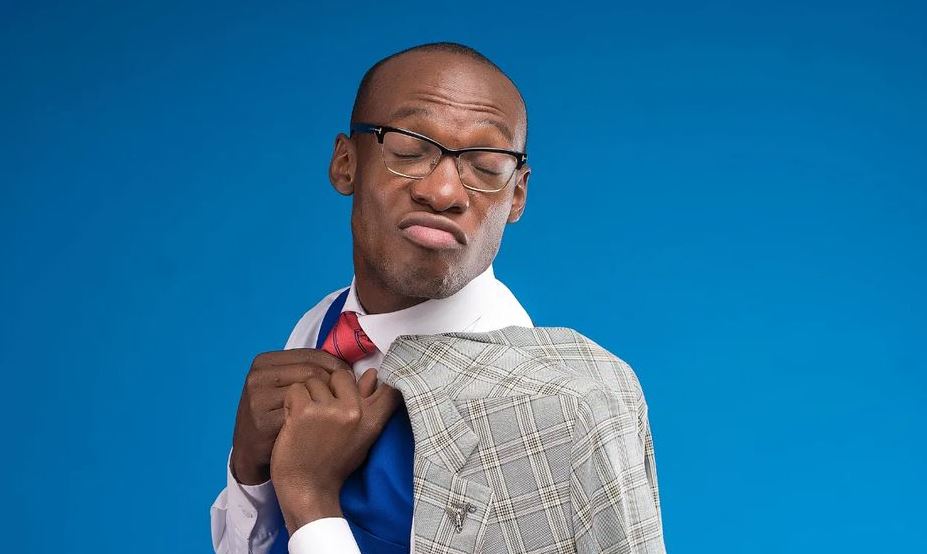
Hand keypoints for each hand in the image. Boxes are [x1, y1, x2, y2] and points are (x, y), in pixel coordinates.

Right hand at [230, 349, 352, 484]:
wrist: (252, 453)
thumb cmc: (279, 416)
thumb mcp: (293, 390)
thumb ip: (325, 377)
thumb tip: (373, 374)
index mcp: (264, 362)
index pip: (310, 355)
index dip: (335, 366)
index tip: (350, 378)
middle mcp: (257, 377)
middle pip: (312, 372)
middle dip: (335, 385)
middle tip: (346, 400)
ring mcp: (257, 400)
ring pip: (309, 392)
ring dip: (327, 404)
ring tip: (334, 415)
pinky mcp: (262, 423)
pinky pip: (301, 416)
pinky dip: (314, 421)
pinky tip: (320, 429)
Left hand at [270, 368, 400, 533]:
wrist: (307, 487)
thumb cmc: (334, 462)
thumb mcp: (360, 436)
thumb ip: (368, 405)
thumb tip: (373, 374)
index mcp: (372, 420)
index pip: (388, 388)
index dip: (378, 379)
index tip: (364, 384)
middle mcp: (354, 411)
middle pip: (341, 375)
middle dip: (329, 387)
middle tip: (322, 411)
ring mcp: (329, 410)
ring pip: (315, 380)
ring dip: (307, 396)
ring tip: (306, 419)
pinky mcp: (304, 411)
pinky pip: (296, 389)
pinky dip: (291, 401)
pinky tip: (292, 419)